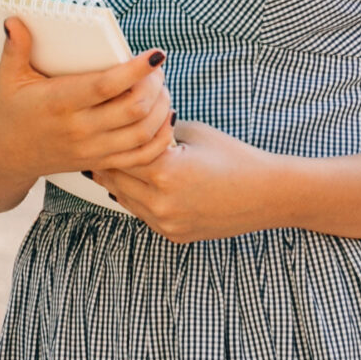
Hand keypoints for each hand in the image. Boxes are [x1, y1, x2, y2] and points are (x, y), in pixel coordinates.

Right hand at [0, 19, 172, 186]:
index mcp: (59, 102)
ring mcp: (92, 149)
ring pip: (143, 133)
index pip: (106, 86)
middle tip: (156, 69)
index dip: (135, 70)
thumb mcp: (8, 78)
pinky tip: (163, 119)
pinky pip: (141, 157)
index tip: (155, 54)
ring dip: (161, 109)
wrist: (6, 156)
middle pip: (133, 109)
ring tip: (161, 89)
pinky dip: (160, 139)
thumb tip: (15, 20)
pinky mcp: (100, 162)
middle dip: (154, 86)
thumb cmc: (12, 111)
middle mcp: (79, 128)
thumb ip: (16, 48)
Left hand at [93, 120, 275, 244]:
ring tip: (105, 164)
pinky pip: (142, 215)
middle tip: (93, 145)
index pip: (118, 153)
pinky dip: (135, 198)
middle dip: (106, 161)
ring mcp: (166, 223)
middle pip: (114, 180)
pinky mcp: (174, 235)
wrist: (267, 194)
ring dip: (116, 182)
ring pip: (124, 200)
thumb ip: (158, 130)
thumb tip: (131, 124)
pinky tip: (131, 184)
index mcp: (164, 172)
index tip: (98, 129)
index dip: (108, 139)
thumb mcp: (193, 132)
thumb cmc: (234, 157)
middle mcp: (161, 202)